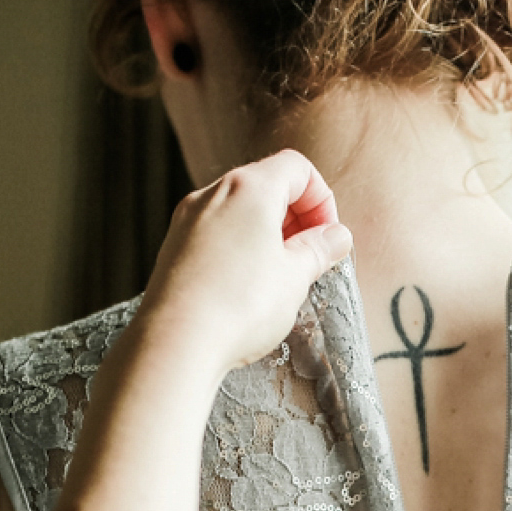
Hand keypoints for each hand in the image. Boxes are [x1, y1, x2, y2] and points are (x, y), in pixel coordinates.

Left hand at [138, 150, 352, 375]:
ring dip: (268, 236)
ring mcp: (189, 219)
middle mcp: (213, 193)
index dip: (322, 200)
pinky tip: (247, 288)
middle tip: (309, 259)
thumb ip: (319, 250)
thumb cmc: (240, 305)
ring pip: (240, 211)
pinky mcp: (174, 247)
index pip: (297, 169)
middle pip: (267, 185)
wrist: (177, 342)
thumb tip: (337, 236)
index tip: (328, 237)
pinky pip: (217, 234)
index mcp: (250, 188)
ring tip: (280, 278)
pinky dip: (240, 249)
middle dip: (297, 218)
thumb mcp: (295, 277)